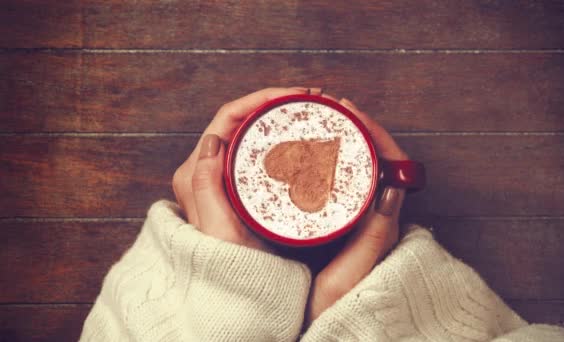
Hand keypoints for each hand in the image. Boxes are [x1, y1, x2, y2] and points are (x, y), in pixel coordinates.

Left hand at [171, 87, 318, 251]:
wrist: (238, 297)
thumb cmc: (230, 267)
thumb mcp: (218, 230)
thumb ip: (206, 186)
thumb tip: (212, 140)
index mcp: (196, 173)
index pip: (228, 119)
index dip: (262, 99)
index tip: (296, 96)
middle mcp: (206, 171)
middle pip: (241, 120)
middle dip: (276, 104)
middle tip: (312, 101)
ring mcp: (224, 179)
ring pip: (251, 134)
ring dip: (279, 119)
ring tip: (312, 113)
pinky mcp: (240, 189)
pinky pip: (258, 153)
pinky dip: (280, 140)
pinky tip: (303, 140)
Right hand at [306, 96, 408, 322]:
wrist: (337, 337)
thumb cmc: (345, 312)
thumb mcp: (352, 276)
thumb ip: (374, 237)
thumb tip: (392, 188)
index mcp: (387, 223)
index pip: (390, 164)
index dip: (371, 132)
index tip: (348, 112)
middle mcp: (380, 217)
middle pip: (374, 159)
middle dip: (355, 129)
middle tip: (329, 110)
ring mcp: (363, 220)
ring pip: (358, 170)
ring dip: (343, 143)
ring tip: (320, 125)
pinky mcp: (347, 226)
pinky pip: (343, 185)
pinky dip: (329, 165)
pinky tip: (310, 159)